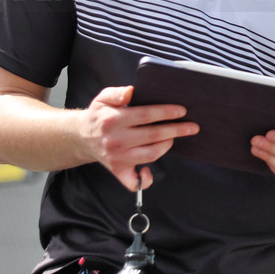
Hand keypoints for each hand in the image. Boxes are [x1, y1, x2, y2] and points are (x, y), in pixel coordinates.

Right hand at [78, 86, 195, 189]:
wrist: (82, 137)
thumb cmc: (99, 115)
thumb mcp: (103, 98)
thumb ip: (117, 93)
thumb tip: (131, 91)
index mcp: (113, 120)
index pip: (146, 115)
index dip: (166, 113)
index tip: (182, 111)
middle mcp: (116, 140)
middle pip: (153, 135)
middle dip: (176, 130)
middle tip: (192, 126)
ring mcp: (117, 157)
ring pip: (150, 154)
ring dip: (166, 146)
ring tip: (174, 137)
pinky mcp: (117, 170)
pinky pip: (133, 182)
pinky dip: (144, 180)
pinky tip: (150, 172)